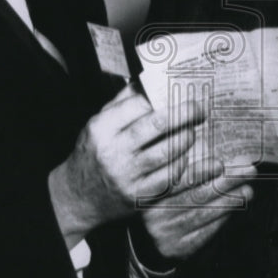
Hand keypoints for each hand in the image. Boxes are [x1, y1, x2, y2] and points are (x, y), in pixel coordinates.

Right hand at [49, 82, 205, 247]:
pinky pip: (169, 178)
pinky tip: (186, 157)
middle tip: (199, 109)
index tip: (179, 93)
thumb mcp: (98, 124)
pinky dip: (183, 165)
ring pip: (168, 152)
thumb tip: (151, 80)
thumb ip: (122, 102)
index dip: (163, 98)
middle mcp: (113, 151)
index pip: (139, 104)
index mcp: (101, 128)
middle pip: (158, 125)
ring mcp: (127, 175)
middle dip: (185, 114)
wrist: (78, 197)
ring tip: (191, 132)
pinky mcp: (138, 197)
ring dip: (186, 139)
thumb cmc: (93, 153)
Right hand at [139, 157, 256, 261]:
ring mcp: (165, 232)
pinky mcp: (177, 248)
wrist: (152, 242)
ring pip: (203, 212)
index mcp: (150, 191)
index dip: (200, 171)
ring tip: (248, 190)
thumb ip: (188, 168)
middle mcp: (154, 212)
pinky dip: (222, 218)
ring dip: (229, 200)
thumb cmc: (169, 201)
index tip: (221, 163)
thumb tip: (220, 152)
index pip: (177, 179)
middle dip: (226, 181)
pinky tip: (235, 207)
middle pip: (195, 194)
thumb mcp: (171, 181)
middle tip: (248, 171)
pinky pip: (205, 231)